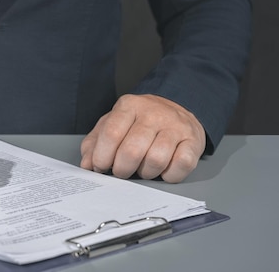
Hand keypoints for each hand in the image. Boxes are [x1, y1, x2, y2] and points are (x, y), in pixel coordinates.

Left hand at [80, 94, 205, 182]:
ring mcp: (176, 126)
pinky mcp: (194, 141)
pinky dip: (169, 175)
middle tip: (120, 171)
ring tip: (142, 168)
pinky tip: (162, 170)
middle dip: (122, 169)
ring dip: (145, 173)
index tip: (100, 167)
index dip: (102, 156)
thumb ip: (95, 143)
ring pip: (156, 160)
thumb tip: (87, 164)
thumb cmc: (139, 122)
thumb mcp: (112, 124)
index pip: (111, 134)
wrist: (175, 109)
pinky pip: (181, 165)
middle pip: (132, 150)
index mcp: (129, 106)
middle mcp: (154, 113)